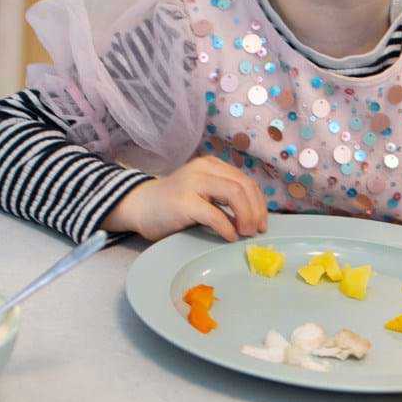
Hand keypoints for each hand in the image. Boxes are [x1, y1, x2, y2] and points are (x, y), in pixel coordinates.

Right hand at [106, 156, 268, 241]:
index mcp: (211, 165)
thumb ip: (223, 196)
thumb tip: (254, 217)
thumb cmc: (173, 204)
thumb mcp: (202, 192)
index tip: (262, 222)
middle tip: (256, 230)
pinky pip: (215, 214)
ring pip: (234, 194)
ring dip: (246, 216)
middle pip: (244, 186)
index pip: (245, 180)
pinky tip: (229, 237)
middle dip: (256, 210)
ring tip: (245, 233)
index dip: (259, 203)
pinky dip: (227, 227)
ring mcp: (193, 183)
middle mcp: (203, 169)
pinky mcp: (183, 202)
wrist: (139, 206)